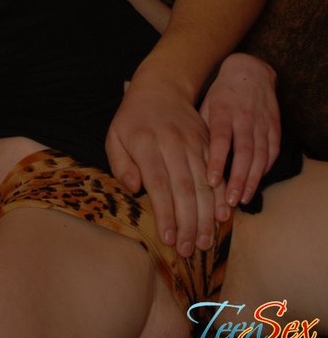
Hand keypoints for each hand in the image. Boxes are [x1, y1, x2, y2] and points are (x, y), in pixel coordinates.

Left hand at [106, 69, 225, 257]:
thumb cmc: (132, 120)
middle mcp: (173, 143)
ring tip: (207, 242)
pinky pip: (218, 171)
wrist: (161, 88)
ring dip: (207, 215)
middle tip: (190, 250)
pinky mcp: (208, 142)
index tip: (169, 239)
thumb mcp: (115, 136)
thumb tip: (133, 187)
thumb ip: (120, 163)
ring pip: (204, 183)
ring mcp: (194, 142)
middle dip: (189, 223)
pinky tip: (223, 216)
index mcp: (146, 142)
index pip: (158, 183)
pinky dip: (222, 195)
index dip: (165, 214)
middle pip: (184, 187)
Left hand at [200, 52, 279, 209]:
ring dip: (252, 180)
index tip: (212, 182)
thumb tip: (183, 157)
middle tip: (229, 203)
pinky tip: (255, 185)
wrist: (249, 72)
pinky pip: (272, 152)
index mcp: (223, 110)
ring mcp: (262, 123)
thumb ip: (201, 128)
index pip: (221, 139)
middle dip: (237, 179)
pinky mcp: (274, 127)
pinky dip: (265, 170)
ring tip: (242, 200)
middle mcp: (244, 117)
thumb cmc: (222, 94)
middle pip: (243, 151)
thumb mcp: (203, 104)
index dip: (217, 161)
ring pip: (260, 155)